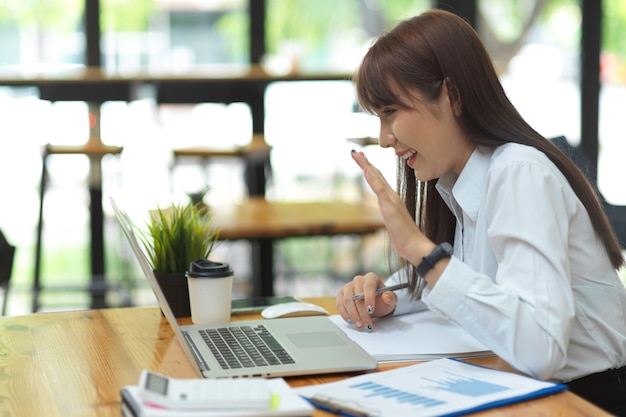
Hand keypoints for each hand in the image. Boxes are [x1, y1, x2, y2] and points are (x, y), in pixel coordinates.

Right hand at [336, 272, 397, 331]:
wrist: (375, 303)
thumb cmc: (382, 300)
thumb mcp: (390, 300)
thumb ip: (390, 298)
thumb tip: (386, 296)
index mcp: (371, 278)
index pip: (368, 286)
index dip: (369, 298)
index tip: (370, 310)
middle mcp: (358, 280)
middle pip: (357, 296)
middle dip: (362, 312)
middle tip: (366, 324)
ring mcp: (348, 286)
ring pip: (347, 300)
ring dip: (353, 315)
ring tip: (359, 325)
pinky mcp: (341, 294)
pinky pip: (340, 304)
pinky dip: (344, 314)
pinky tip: (350, 321)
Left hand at [351, 150, 427, 265]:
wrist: (414, 244)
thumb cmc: (405, 235)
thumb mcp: (393, 222)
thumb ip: (389, 215)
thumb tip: (385, 212)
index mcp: (391, 198)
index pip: (379, 180)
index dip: (370, 169)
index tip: (362, 159)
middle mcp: (391, 196)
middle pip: (377, 175)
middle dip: (365, 163)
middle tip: (355, 152)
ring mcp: (391, 199)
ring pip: (377, 178)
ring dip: (366, 165)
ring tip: (357, 155)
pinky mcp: (390, 206)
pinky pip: (380, 189)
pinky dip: (373, 178)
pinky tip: (366, 170)